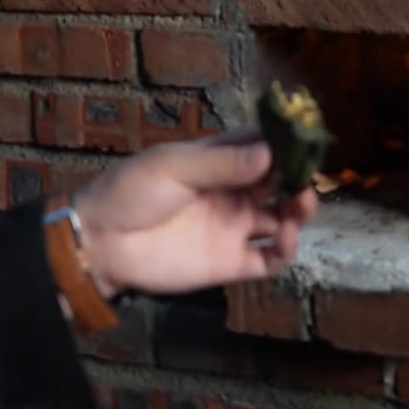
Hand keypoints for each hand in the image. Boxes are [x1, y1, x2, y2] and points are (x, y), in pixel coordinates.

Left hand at [73, 137, 315, 300]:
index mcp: (220, 160)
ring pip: (282, 218)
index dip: (288, 145)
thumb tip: (270, 153)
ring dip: (299, 212)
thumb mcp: (173, 167)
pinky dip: (285, 251)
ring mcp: (234, 227)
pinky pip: (268, 260)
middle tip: (306, 182)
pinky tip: (283, 241)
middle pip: (280, 182)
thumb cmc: (131, 191)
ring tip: (299, 209)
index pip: (264, 146)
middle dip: (299, 178)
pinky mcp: (230, 262)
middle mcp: (234, 191)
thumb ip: (222, 163)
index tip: (306, 145)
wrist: (101, 243)